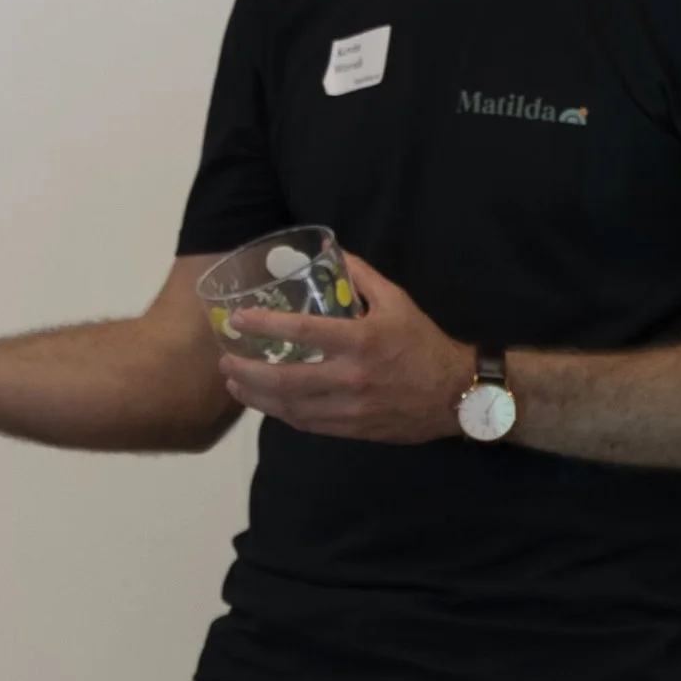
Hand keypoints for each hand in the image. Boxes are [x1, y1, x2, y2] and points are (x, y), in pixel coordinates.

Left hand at [225, 247, 470, 445]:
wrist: (455, 393)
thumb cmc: (422, 343)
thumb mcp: (397, 301)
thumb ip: (362, 275)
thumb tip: (332, 251)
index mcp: (360, 341)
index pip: (301, 333)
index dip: (264, 326)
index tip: (238, 320)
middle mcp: (351, 377)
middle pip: (285, 379)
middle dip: (247, 371)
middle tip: (224, 361)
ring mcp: (349, 408)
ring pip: (290, 408)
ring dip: (256, 397)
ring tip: (234, 383)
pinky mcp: (351, 429)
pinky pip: (307, 424)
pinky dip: (280, 414)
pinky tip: (265, 403)